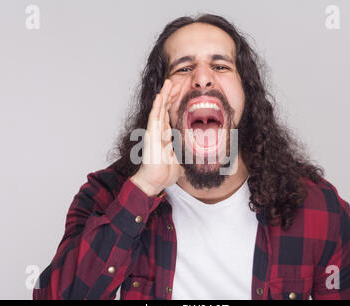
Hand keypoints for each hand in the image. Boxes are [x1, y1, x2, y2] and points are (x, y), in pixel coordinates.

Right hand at [130, 79, 183, 195]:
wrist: (155, 181)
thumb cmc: (164, 172)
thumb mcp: (181, 160)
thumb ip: (186, 154)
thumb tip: (198, 156)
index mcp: (165, 135)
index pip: (169, 114)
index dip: (174, 102)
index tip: (180, 90)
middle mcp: (159, 131)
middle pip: (164, 108)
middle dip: (170, 94)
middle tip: (175, 81)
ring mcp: (154, 132)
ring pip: (159, 109)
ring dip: (164, 95)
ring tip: (168, 82)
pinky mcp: (151, 136)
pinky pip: (154, 118)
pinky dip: (157, 107)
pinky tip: (160, 96)